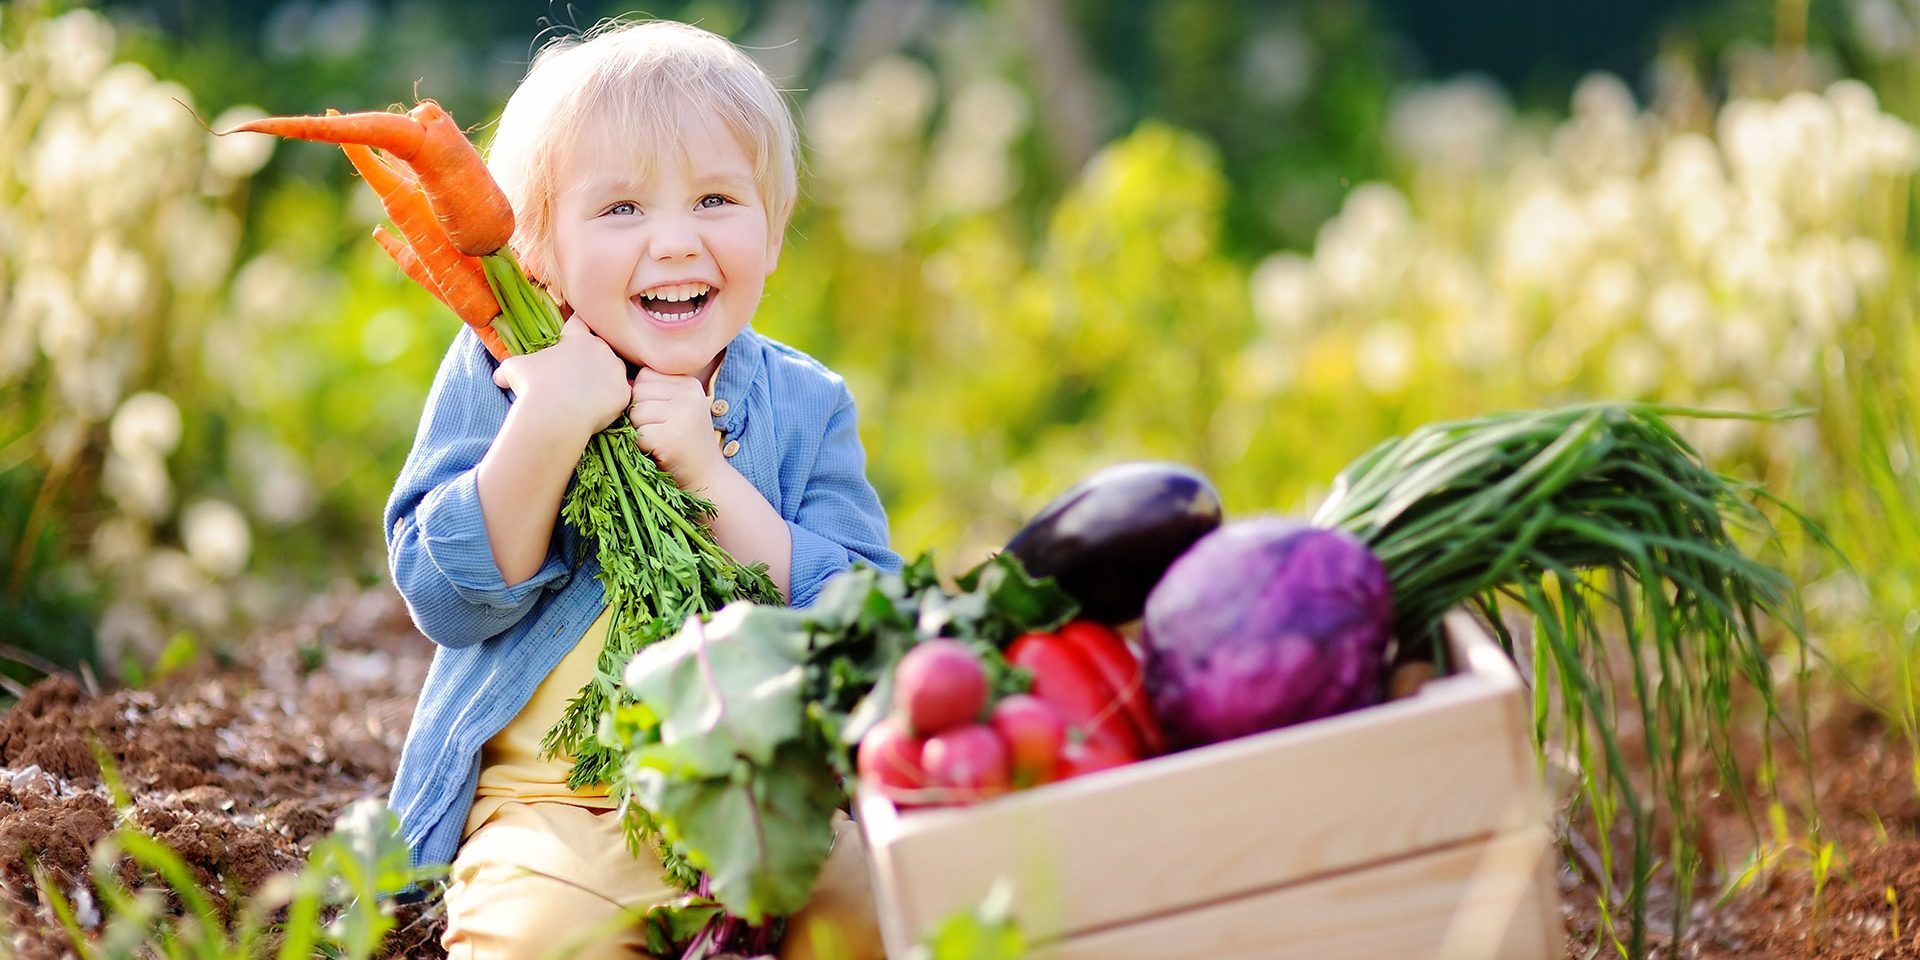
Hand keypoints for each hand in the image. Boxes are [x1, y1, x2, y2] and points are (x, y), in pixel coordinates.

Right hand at [490, 315, 629, 442]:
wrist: (554, 416)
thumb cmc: (532, 388)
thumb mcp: (513, 370)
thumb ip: (509, 368)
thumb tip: (499, 377)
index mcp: (578, 338)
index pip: (580, 323)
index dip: (576, 330)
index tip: (574, 337)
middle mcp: (601, 348)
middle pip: (600, 348)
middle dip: (591, 359)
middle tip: (577, 377)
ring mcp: (615, 370)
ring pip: (613, 370)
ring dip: (604, 379)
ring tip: (587, 395)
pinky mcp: (624, 392)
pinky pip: (620, 394)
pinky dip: (611, 401)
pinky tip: (598, 409)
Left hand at [629, 367, 724, 488]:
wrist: (708, 479)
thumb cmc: (684, 443)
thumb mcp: (677, 408)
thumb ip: (654, 391)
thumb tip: (617, 382)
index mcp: (689, 383)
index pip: (645, 375)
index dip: (643, 397)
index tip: (661, 416)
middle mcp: (689, 394)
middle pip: (638, 391)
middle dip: (638, 412)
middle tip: (660, 431)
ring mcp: (683, 415)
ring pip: (635, 411)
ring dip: (638, 430)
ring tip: (660, 441)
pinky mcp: (671, 437)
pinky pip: (637, 433)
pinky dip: (641, 446)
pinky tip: (659, 452)